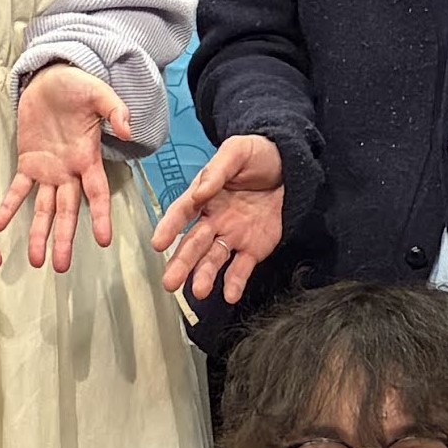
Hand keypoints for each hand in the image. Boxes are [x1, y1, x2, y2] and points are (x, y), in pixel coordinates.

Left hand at [0, 61, 132, 271]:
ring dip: (39, 233)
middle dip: (64, 238)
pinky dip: (8, 206)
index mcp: (87, 158)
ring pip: (44, 208)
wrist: (50, 78)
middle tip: (60, 266)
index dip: (101, 216)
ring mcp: (48, 169)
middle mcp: (69, 171)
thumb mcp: (98, 93)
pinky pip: (18, 189)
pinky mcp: (28, 162)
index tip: (103, 240)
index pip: (97, 193)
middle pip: (68, 211)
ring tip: (35, 260)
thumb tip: (128, 128)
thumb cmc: (78, 86)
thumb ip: (115, 109)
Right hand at [149, 133, 287, 303]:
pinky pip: (241, 268)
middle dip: (181, 263)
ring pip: (213, 260)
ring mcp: (232, 236)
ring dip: (204, 276)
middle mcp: (214, 220)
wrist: (290, 165)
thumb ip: (217, 171)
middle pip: (193, 244)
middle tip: (169, 282)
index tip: (157, 243)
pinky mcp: (253, 248)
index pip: (182, 212)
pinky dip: (234, 283)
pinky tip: (230, 295)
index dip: (169, 227)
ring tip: (198, 292)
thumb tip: (200, 192)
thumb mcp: (237, 151)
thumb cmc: (257, 155)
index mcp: (204, 196)